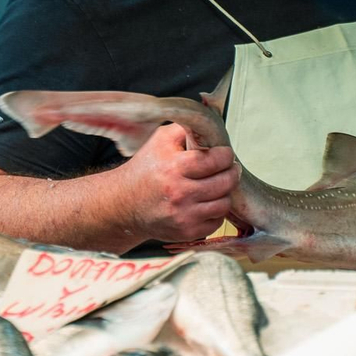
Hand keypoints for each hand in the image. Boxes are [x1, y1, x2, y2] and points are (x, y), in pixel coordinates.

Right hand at [117, 123, 238, 241]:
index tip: (225, 154)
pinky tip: (207, 202)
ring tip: (218, 185)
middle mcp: (179, 193)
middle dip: (232, 172)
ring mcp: (183, 216)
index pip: (214, 160)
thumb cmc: (145, 170)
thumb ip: (185, 129)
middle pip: (224, 182)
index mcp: (173, 167)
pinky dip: (215, 212)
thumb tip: (210, 123)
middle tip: (230, 168)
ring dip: (224, 193)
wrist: (124, 204)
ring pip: (224, 204)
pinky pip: (216, 222)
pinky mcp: (186, 232)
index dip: (225, 155)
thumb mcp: (160, 140)